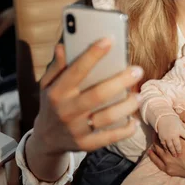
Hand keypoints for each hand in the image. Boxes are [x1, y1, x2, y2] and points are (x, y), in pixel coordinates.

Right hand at [32, 39, 143, 154]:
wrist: (46, 138)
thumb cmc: (52, 103)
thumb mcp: (47, 84)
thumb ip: (56, 66)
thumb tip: (63, 45)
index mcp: (57, 92)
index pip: (76, 71)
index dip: (93, 54)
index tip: (109, 40)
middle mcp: (66, 111)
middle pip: (97, 95)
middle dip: (120, 81)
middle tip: (137, 70)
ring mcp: (77, 129)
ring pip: (108, 117)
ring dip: (127, 106)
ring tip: (138, 96)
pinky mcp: (86, 144)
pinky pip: (110, 138)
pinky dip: (125, 130)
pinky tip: (134, 120)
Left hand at [148, 112, 184, 183]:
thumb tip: (176, 109)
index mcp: (177, 141)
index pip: (163, 130)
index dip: (161, 125)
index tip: (161, 121)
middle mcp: (170, 153)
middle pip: (158, 140)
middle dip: (157, 133)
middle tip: (157, 128)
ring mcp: (170, 163)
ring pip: (156, 151)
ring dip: (155, 143)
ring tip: (155, 136)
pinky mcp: (171, 171)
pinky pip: (158, 163)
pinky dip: (153, 156)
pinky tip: (151, 151)